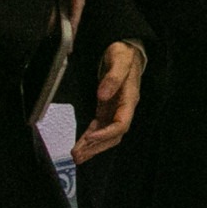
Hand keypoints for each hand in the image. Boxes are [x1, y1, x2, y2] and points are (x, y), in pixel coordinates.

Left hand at [71, 41, 144, 162]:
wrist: (126, 51)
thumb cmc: (124, 54)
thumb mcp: (120, 60)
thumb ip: (113, 77)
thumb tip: (102, 95)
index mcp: (130, 99)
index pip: (122, 124)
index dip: (106, 133)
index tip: (90, 137)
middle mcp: (124, 108)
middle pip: (113, 135)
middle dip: (97, 147)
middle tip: (79, 155)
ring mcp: (115, 110)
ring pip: (105, 135)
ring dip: (92, 147)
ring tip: (76, 155)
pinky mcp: (106, 109)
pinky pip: (98, 128)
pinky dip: (89, 138)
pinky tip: (80, 145)